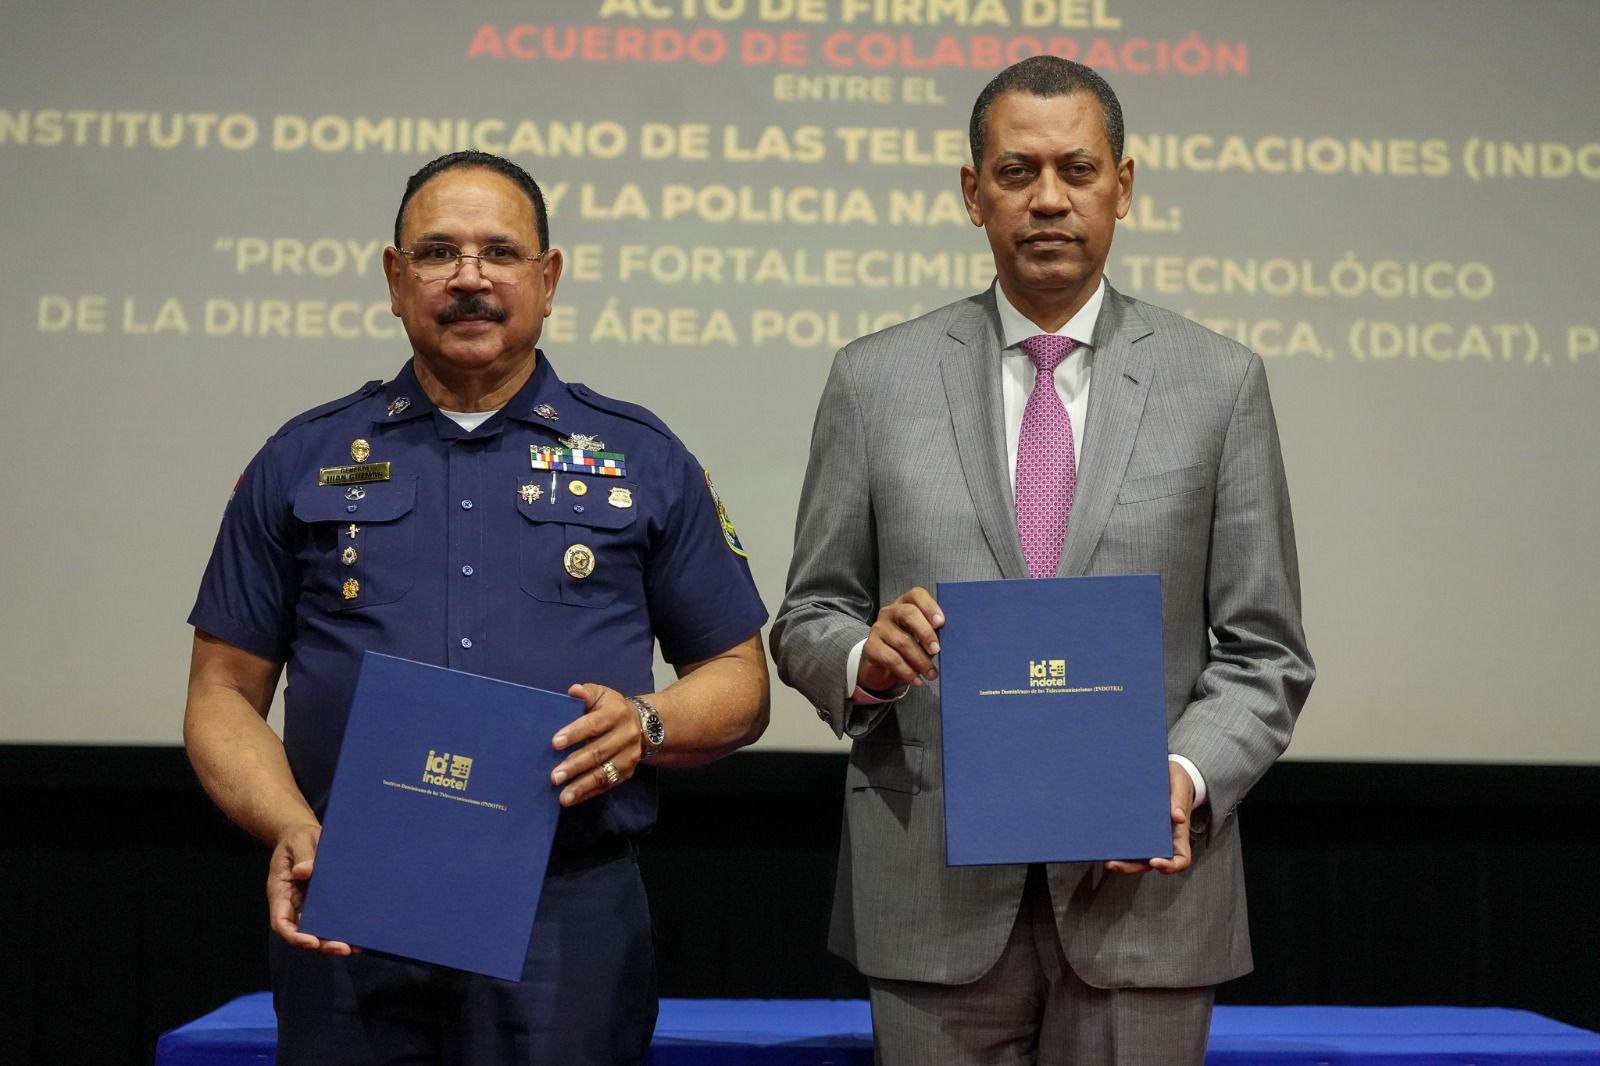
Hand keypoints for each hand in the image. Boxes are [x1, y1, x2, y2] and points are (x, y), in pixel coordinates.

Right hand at [267, 823, 355, 953]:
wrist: (304, 835)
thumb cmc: (298, 838)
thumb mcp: (298, 842)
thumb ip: (302, 856)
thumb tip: (303, 872)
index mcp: (280, 893)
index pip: (282, 923)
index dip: (295, 936)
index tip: (311, 941)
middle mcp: (293, 904)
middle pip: (303, 933)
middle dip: (321, 943)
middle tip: (344, 948)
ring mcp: (307, 905)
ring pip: (317, 930)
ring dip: (333, 940)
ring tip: (356, 946)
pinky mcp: (322, 902)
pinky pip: (330, 919)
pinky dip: (341, 928)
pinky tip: (359, 934)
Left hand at [552, 684, 641, 806]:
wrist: (647, 725)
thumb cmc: (612, 709)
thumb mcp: (602, 695)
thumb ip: (587, 693)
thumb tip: (573, 691)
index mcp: (617, 713)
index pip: (594, 724)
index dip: (575, 733)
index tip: (555, 743)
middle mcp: (626, 735)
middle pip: (598, 752)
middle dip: (575, 765)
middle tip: (554, 776)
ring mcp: (629, 756)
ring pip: (604, 773)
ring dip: (582, 786)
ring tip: (563, 796)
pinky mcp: (627, 772)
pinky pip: (607, 785)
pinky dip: (589, 793)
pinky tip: (573, 799)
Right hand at [859, 587, 944, 692]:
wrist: (880, 665)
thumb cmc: (908, 646)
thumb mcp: (921, 637)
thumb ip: (933, 634)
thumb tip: (951, 642)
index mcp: (906, 604)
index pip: (916, 595)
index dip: (930, 606)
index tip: (941, 623)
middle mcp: (890, 612)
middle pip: (909, 613)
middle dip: (926, 633)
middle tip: (937, 650)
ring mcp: (878, 628)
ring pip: (903, 641)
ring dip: (921, 661)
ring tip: (932, 674)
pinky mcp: (871, 647)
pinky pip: (892, 659)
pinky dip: (907, 672)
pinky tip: (916, 680)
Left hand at [1106, 761, 1195, 875]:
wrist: (1169, 775)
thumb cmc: (1178, 783)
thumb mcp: (1180, 785)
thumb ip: (1179, 800)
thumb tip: (1178, 817)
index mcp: (1179, 835)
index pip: (1180, 859)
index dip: (1169, 866)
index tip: (1155, 862)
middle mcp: (1164, 841)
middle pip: (1150, 863)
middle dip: (1132, 867)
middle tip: (1113, 864)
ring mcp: (1150, 837)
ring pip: (1136, 856)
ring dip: (1121, 861)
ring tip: (1105, 858)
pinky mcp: (1136, 828)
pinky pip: (1128, 841)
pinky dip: (1117, 845)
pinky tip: (1103, 842)